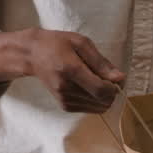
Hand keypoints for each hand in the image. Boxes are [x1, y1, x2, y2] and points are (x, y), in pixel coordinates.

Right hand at [0, 29, 124, 112]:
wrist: (32, 54)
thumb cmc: (57, 44)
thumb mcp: (81, 43)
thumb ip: (101, 62)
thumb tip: (120, 78)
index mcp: (71, 69)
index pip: (101, 90)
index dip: (115, 87)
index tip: (116, 78)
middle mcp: (66, 88)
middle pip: (102, 101)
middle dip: (112, 92)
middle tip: (108, 78)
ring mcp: (64, 99)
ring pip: (98, 108)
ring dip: (104, 97)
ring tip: (97, 81)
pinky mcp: (64, 105)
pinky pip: (89, 109)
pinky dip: (95, 101)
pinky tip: (88, 87)